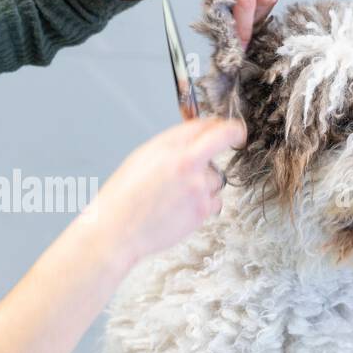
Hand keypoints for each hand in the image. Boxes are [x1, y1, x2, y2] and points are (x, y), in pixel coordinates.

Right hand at [83, 116, 247, 266]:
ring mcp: (198, 186)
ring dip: (205, 183)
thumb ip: (170, 147)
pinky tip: (181, 209)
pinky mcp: (202, 209)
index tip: (225, 127)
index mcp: (167, 146)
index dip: (217, 123)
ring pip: (216, 177)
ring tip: (178, 195)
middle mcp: (186, 162)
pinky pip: (215, 201)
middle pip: (223, 137)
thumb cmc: (123, 198)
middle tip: (236, 137)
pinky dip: (203, 204)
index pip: (203, 123)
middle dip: (233, 134)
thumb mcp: (141, 159)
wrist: (117, 230)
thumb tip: (193, 141)